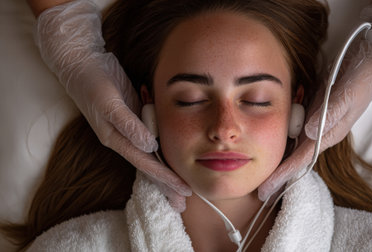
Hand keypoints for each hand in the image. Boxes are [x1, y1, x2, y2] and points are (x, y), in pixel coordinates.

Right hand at [35, 0, 190, 210]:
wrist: (83, 63)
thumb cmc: (93, 83)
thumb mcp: (109, 103)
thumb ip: (129, 125)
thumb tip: (150, 147)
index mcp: (116, 139)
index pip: (145, 163)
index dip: (164, 178)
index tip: (182, 189)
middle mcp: (123, 138)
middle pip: (149, 166)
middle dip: (165, 185)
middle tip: (183, 202)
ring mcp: (130, 129)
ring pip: (152, 156)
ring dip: (166, 171)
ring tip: (180, 187)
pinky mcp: (135, 118)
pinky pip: (152, 139)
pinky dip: (162, 152)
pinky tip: (171, 160)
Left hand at [258, 0, 371, 200]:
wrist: (371, 62)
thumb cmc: (361, 80)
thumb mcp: (347, 95)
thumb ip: (329, 113)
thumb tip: (307, 132)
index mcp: (328, 133)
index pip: (301, 159)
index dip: (283, 175)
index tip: (268, 189)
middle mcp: (320, 131)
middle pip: (294, 158)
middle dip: (278, 175)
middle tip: (260, 192)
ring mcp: (316, 121)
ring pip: (293, 145)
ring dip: (279, 159)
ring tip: (263, 174)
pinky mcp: (313, 110)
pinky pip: (294, 127)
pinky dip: (283, 137)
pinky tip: (271, 143)